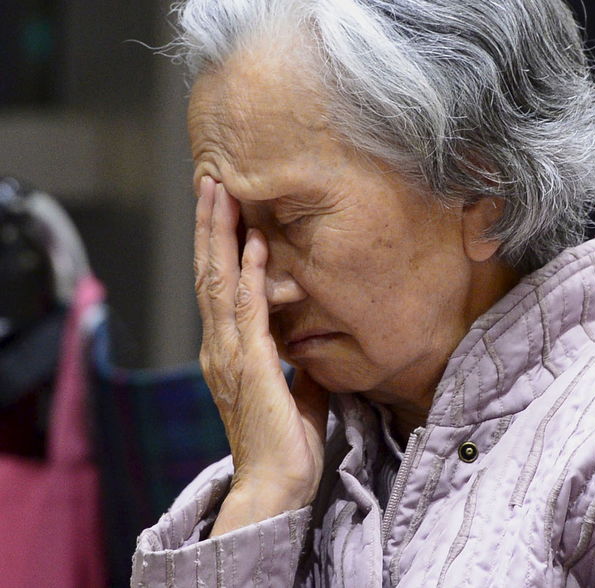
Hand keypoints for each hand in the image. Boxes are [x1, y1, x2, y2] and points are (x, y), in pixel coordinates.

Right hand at [193, 177, 328, 534]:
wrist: (276, 487)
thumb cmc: (284, 445)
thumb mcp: (296, 393)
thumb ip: (298, 364)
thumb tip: (311, 344)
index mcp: (229, 352)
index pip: (218, 287)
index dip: (217, 246)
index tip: (221, 208)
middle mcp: (220, 347)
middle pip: (208, 273)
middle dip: (209, 225)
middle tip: (210, 180)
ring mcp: (230, 355)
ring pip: (218, 282)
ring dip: (220, 235)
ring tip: (221, 192)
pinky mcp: (250, 366)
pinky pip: (247, 311)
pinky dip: (248, 275)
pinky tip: (252, 243)